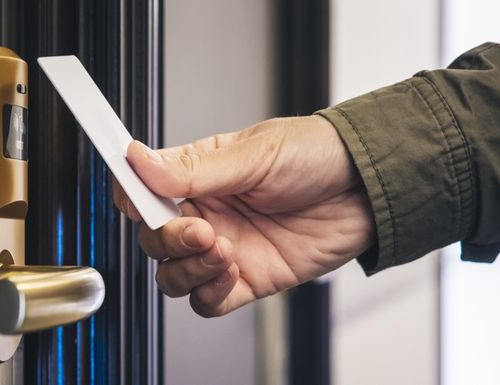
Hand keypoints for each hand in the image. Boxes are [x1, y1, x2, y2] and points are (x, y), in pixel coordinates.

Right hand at [113, 115, 374, 316]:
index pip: (144, 189)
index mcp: (198, 175)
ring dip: (188, 268)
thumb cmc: (316, 156)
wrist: (368, 189)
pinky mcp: (247, 279)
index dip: (131, 197)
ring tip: (222, 249)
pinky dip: (210, 292)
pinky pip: (207, 301)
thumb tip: (139, 160)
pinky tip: (232, 270)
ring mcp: (224, 248)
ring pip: (173, 275)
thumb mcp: (254, 153)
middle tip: (199, 228)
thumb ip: (193, 168)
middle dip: (167, 239)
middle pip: (154, 239)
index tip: (132, 200)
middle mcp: (206, 213)